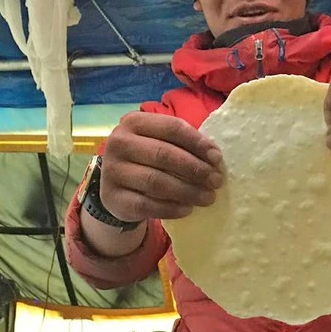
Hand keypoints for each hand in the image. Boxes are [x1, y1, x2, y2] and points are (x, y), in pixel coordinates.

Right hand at [99, 112, 223, 220]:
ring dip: (187, 191)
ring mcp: (113, 171)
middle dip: (195, 169)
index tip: (217, 158)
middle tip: (216, 181)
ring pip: (156, 181)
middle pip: (164, 154)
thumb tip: (214, 158)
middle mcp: (119, 143)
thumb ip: (182, 144)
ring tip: (208, 197)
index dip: (197, 142)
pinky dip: (171, 208)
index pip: (171, 128)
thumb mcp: (159, 143)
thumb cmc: (146, 160)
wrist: (116, 188)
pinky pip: (147, 204)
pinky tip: (187, 209)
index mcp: (134, 122)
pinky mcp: (114, 198)